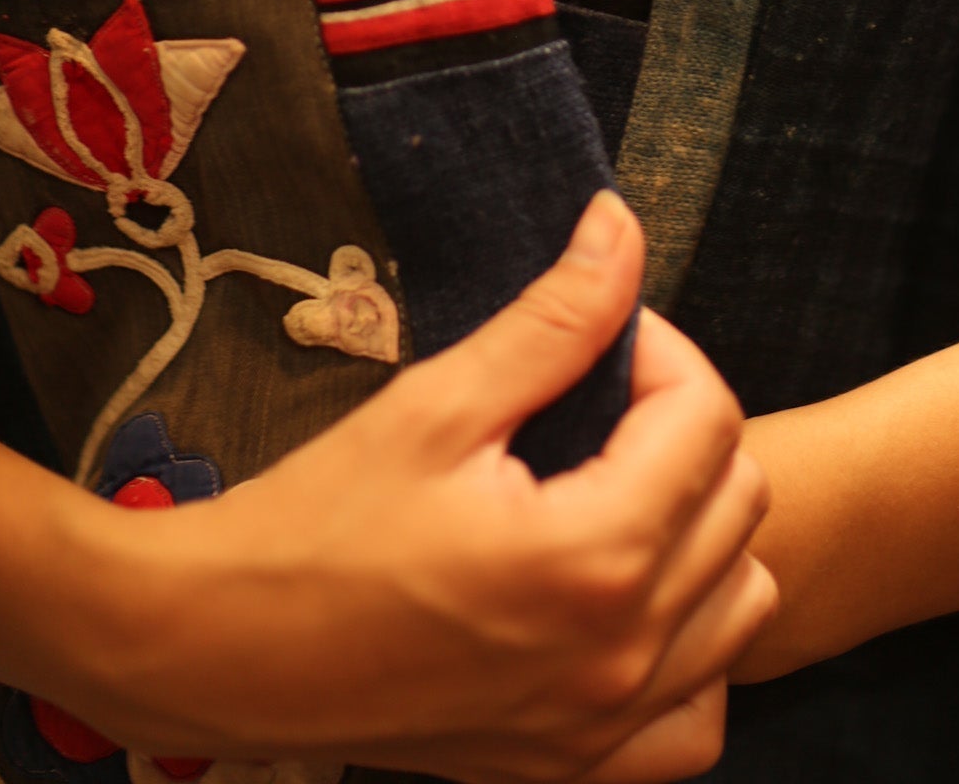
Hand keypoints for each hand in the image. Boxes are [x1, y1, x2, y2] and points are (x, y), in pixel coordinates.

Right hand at [16, 193, 774, 782]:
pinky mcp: (571, 771)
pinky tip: (628, 603)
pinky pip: (696, 716)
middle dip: (683, 425)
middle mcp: (621, 656)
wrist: (218, 652)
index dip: (664, 350)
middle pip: (739, 502)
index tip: (600, 335)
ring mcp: (601, 728)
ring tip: (619, 487)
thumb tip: (621, 228)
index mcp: (594, 559)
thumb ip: (555, 317)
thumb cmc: (314, 525)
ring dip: (704, 529)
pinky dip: (689, 652)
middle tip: (600, 398)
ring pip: (740, 604)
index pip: (708, 417)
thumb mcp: (440, 402)